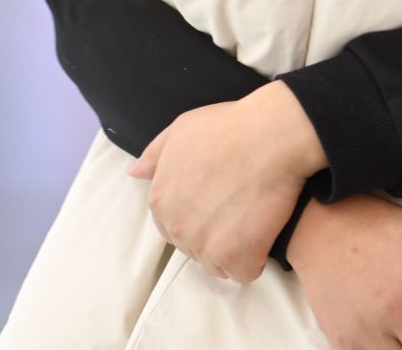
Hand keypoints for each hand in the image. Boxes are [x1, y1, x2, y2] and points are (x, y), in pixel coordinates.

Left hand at [125, 82, 323, 282]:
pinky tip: (262, 234)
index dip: (195, 217)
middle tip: (237, 212)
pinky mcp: (235, 258)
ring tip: (251, 222)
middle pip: (192, 248)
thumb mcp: (180, 130)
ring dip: (233, 251)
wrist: (267, 138)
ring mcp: (204, 245)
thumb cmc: (226, 128)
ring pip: (217, 264)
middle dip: (212, 236)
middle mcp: (177, 227)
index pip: (170, 227)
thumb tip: (134, 172)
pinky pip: (243, 272)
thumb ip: (155, 155)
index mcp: (160, 199)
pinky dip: (254, 259)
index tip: (215, 204)